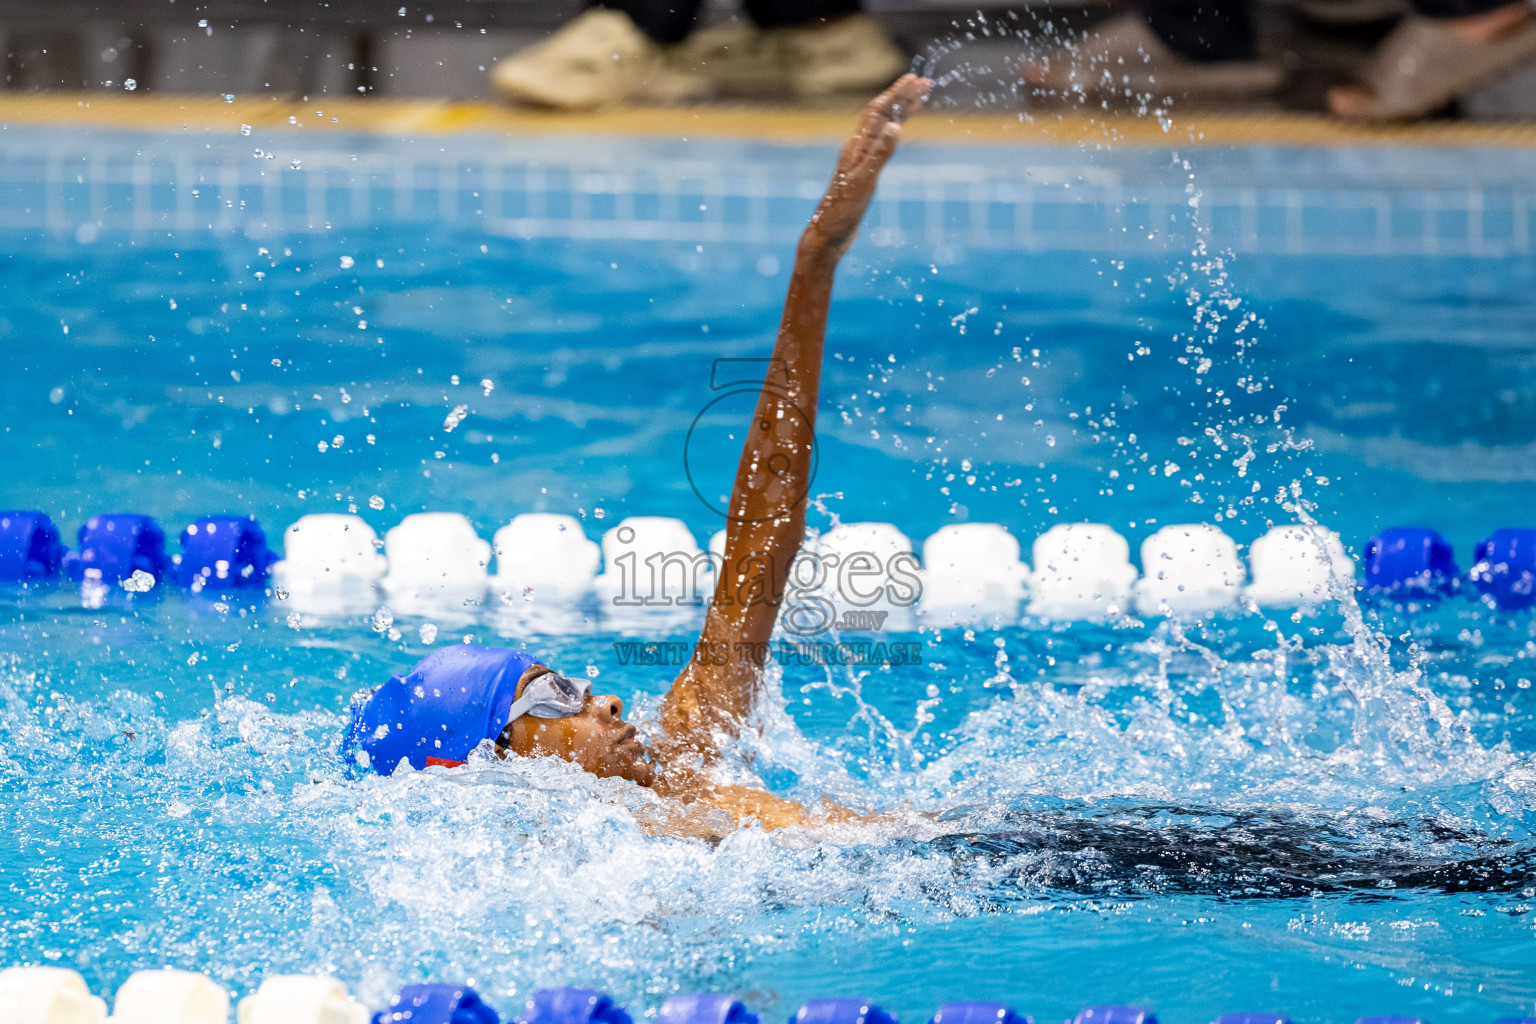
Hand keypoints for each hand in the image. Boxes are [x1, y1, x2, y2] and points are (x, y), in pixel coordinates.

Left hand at [804, 73, 929, 257]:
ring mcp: (860, 160)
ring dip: (899, 112)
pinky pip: (882, 144)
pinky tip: (900, 132)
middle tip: (925, 84)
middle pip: (881, 115)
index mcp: (857, 147)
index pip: (877, 112)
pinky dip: (894, 132)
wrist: (829, 234)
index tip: (914, 80)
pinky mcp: (863, 173)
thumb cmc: (843, 211)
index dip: (896, 94)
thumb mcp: (864, 182)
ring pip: (882, 128)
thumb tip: (896, 127)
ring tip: (919, 101)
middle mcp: (857, 149)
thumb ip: (880, 154)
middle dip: (902, 97)